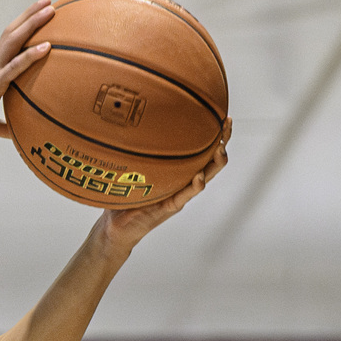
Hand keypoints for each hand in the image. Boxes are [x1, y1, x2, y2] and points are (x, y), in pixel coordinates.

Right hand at [0, 0, 55, 149]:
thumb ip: (4, 126)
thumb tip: (17, 133)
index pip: (9, 43)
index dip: (23, 27)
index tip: (39, 14)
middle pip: (12, 33)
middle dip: (30, 15)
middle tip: (49, 1)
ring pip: (14, 41)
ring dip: (32, 23)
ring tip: (51, 10)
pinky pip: (14, 67)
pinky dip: (31, 55)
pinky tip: (46, 46)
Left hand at [97, 118, 230, 255]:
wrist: (114, 225)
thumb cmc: (122, 194)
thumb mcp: (128, 166)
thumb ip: (130, 148)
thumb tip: (120, 119)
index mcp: (177, 170)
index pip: (199, 148)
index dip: (213, 133)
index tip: (221, 114)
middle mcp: (182, 180)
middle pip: (210, 159)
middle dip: (222, 141)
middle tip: (227, 125)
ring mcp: (178, 194)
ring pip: (205, 176)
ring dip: (214, 163)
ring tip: (220, 149)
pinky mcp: (169, 207)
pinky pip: (185, 195)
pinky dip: (194, 186)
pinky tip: (199, 177)